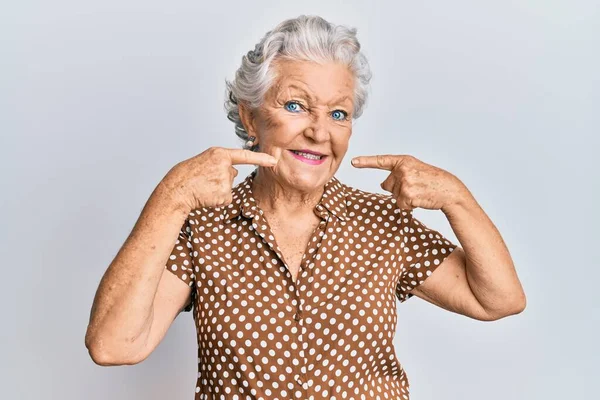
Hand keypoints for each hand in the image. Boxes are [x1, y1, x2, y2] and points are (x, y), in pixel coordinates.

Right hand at [162, 147, 277, 212]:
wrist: (177, 189)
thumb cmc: (188, 175)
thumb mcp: (205, 160)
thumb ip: (222, 163)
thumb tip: (236, 171)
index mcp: (219, 154)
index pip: (245, 155)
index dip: (261, 158)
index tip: (273, 160)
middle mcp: (225, 166)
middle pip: (232, 174)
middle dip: (221, 178)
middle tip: (203, 179)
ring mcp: (225, 181)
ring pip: (228, 186)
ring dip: (218, 189)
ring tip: (203, 187)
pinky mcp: (225, 195)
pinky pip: (226, 198)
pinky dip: (217, 199)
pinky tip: (206, 195)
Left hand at [351, 154, 467, 210]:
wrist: (449, 190)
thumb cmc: (433, 181)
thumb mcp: (415, 170)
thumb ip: (398, 173)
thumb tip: (382, 185)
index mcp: (404, 161)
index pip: (381, 161)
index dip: (366, 162)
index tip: (353, 162)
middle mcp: (402, 170)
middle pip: (387, 185)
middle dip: (398, 189)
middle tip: (416, 187)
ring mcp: (405, 182)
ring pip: (394, 196)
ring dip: (405, 198)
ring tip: (420, 192)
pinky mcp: (407, 195)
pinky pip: (401, 205)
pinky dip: (409, 206)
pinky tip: (420, 199)